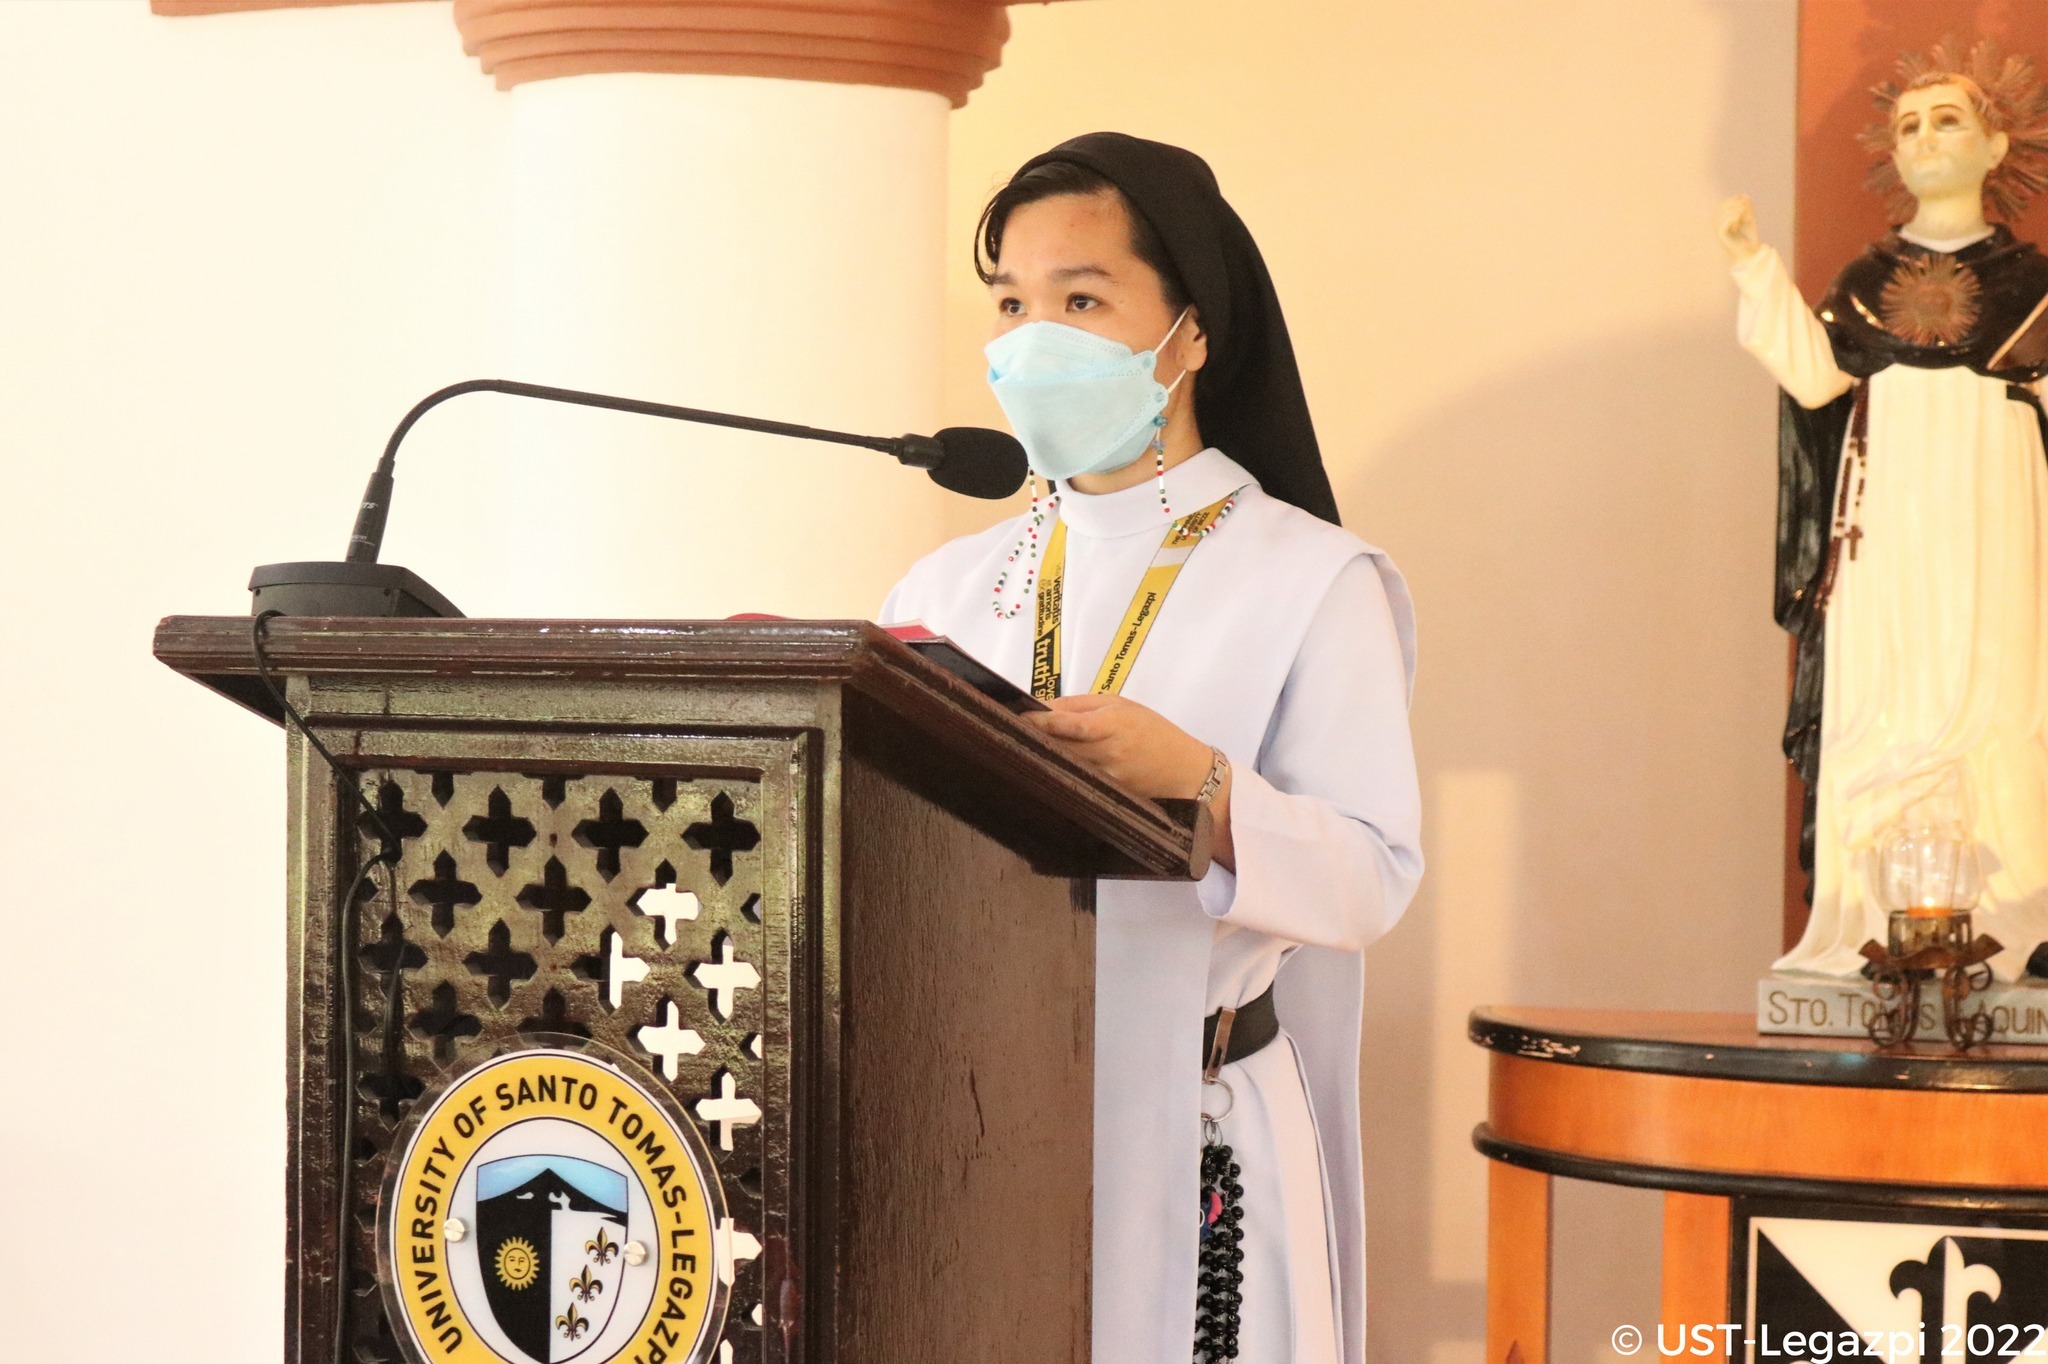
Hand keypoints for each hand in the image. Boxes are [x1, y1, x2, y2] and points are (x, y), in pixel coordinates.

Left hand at [1023, 693, 1234, 868]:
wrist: (1185, 772)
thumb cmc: (1154, 732)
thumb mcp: (1121, 705)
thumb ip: (1080, 706)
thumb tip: (1042, 706)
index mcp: (1112, 724)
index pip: (1066, 723)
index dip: (1038, 721)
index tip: (1017, 717)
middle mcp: (1106, 753)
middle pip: (1058, 746)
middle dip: (1033, 738)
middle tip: (1009, 730)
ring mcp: (1105, 778)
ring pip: (1063, 765)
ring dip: (1043, 757)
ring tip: (1024, 748)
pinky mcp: (1106, 794)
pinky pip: (1075, 781)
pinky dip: (1060, 772)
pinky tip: (1048, 767)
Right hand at [1716, 194, 1762, 263]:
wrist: (1751, 251)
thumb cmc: (1750, 236)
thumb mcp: (1749, 218)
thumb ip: (1746, 208)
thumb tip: (1743, 195)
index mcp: (1724, 220)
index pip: (1723, 205)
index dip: (1731, 200)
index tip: (1742, 199)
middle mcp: (1719, 225)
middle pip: (1720, 208)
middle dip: (1732, 204)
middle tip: (1743, 206)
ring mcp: (1719, 231)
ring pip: (1720, 215)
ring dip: (1732, 210)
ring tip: (1742, 210)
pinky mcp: (1721, 237)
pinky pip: (1722, 225)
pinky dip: (1730, 218)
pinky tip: (1739, 216)